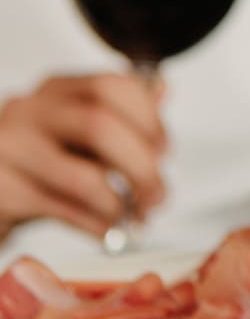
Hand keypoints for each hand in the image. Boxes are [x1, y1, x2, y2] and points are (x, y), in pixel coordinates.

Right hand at [0, 74, 168, 239]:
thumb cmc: (39, 163)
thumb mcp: (78, 134)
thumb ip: (120, 114)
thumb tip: (164, 89)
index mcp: (56, 91)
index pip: (112, 87)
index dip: (149, 121)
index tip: (164, 152)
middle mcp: (28, 112)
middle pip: (100, 126)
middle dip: (141, 167)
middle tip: (158, 195)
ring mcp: (8, 150)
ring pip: (82, 176)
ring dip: (119, 204)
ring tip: (134, 216)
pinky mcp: (1, 190)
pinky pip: (62, 211)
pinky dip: (95, 225)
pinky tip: (107, 231)